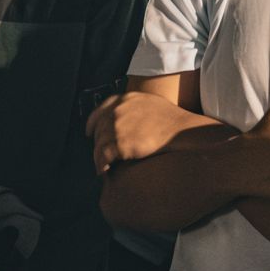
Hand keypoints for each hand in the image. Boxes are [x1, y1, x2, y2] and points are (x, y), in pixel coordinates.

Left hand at [89, 91, 209, 171]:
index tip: (89, 132)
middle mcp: (118, 110)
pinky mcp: (120, 143)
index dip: (92, 123)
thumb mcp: (151, 104)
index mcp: (125, 99)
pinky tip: (104, 171)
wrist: (180, 130)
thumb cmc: (172, 121)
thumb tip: (127, 121)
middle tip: (99, 156)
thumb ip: (135, 108)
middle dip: (98, 144)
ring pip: (99, 144)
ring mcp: (117, 126)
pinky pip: (104, 156)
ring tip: (100, 168)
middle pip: (99, 130)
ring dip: (98, 158)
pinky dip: (101, 165)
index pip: (100, 109)